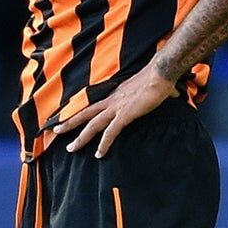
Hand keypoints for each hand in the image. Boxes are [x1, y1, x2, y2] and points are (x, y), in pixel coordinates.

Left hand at [51, 61, 178, 157]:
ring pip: (92, 125)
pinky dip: (103, 144)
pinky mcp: (125, 115)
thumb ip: (153, 94)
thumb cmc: (157, 79)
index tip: (68, 119)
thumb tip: (172, 93)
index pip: (92, 106)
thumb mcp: (149, 89)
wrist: (160, 73)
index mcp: (114, 95)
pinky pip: (110, 133)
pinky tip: (98, 154)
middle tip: (55, 131)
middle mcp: (111, 101)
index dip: (80, 113)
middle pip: (84, 114)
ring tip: (70, 149)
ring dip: (80, 138)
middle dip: (69, 123)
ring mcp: (116, 108)